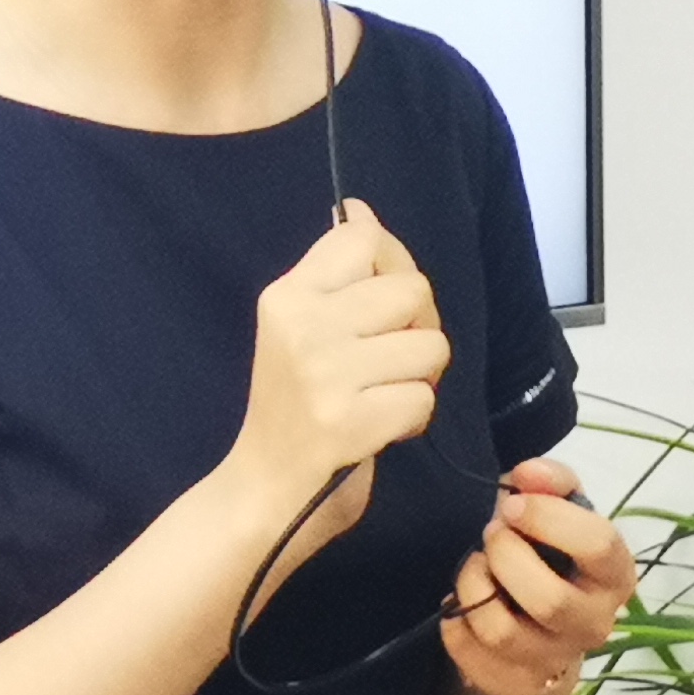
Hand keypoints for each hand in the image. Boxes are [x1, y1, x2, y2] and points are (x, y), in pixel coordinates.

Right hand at [231, 204, 448, 537]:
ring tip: (385, 393)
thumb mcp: (297, 326)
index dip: (394, 260)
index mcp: (286, 296)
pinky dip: (413, 418)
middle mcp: (302, 326)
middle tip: (393, 357)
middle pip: (413, 289)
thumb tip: (361, 211)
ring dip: (420, 377)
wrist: (263, 483)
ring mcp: (325, 374)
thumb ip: (335, 274)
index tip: (387, 295)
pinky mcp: (348, 421)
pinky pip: (423, 399)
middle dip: (419, 325)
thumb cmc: (291, 402)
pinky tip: (381, 426)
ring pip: (430, 346)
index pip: (362, 238)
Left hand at [440, 457, 636, 694]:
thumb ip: (550, 481)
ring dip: (474, 587)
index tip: (510, 503)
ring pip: (503, 632)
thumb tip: (528, 474)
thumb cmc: (549, 551)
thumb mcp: (557, 508)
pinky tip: (458, 603)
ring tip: (473, 566)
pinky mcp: (517, 684)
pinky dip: (455, 622)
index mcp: (615, 574)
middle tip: (490, 534)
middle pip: (549, 599)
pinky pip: (471, 655)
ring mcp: (556, 659)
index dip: (548, 518)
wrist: (535, 618)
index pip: (598, 546)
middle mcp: (595, 623)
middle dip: (506, 556)